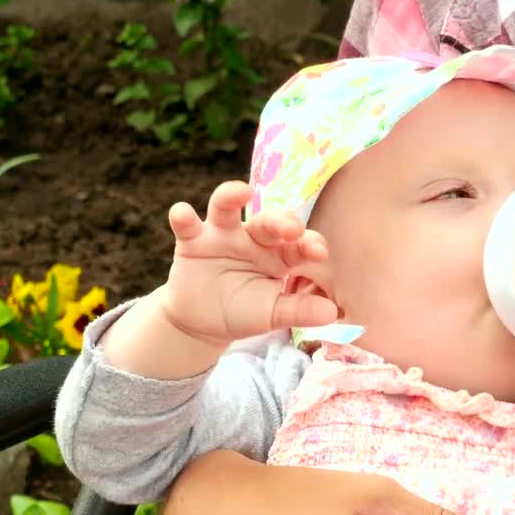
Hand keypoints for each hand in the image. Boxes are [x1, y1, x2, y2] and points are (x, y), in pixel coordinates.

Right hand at [161, 180, 336, 344]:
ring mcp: (222, 235)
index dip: (310, 244)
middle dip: (280, 220)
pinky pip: (187, 224)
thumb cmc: (244, 311)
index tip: (319, 252)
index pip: (299, 243)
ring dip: (232, 195)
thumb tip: (332, 313)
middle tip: (291, 228)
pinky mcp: (193, 240)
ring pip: (226, 207)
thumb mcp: (273, 313)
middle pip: (268, 221)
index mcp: (279, 254)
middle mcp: (253, 237)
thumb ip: (299, 310)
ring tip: (241, 191)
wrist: (203, 323)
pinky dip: (183, 216)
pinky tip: (182, 213)